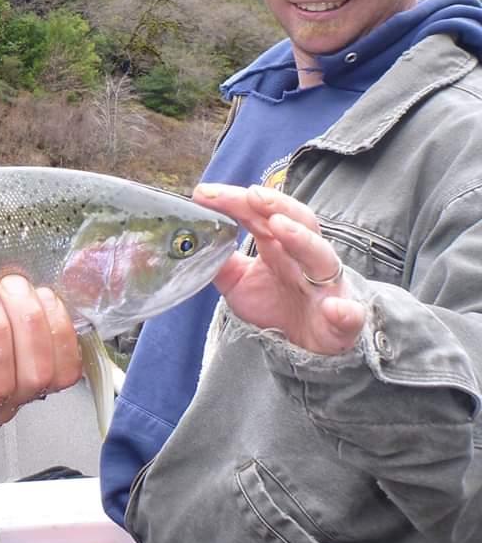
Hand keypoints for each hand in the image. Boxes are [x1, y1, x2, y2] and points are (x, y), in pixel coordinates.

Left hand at [194, 183, 366, 354]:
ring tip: (279, 226)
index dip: (235, 201)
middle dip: (276, 204)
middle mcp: (305, 259)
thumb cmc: (274, 306)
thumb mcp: (237, 283)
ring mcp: (326, 287)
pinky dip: (345, 311)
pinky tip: (334, 308)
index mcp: (280, 246)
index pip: (260, 215)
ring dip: (302, 239)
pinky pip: (349, 314)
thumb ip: (219, 262)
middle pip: (297, 222)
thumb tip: (192, 242)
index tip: (204, 193)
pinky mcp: (341, 320)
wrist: (302, 349)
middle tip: (251, 194)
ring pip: (321, 257)